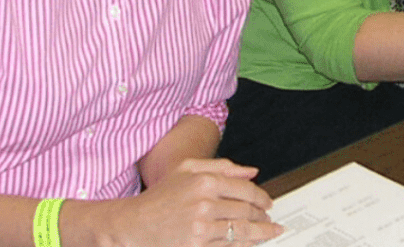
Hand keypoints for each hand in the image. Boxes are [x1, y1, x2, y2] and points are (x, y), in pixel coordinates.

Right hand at [118, 157, 282, 246]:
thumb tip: (252, 171)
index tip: (268, 203)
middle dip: (263, 217)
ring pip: (241, 232)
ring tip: (269, 232)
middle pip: (246, 211)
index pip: (245, 189)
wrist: (133, 226)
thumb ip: (222, 166)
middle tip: (270, 219)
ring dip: (260, 234)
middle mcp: (205, 203)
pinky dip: (243, 246)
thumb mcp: (188, 169)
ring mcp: (201, 228)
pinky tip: (250, 244)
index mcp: (205, 181)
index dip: (261, 197)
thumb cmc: (160, 197)